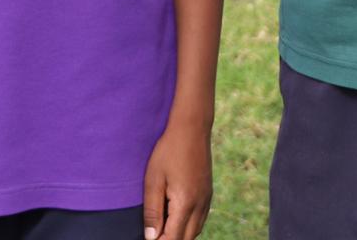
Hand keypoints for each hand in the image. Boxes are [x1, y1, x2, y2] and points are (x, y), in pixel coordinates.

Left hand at [142, 117, 211, 239]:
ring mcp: (206, 200)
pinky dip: (188, 227)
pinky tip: (176, 219)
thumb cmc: (168, 151)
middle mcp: (200, 205)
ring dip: (180, 235)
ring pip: (196, 231)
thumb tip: (151, 237)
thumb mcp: (153, 180)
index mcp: (185, 203)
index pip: (173, 238)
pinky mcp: (208, 194)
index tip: (147, 239)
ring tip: (162, 229)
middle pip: (187, 239)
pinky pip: (200, 220)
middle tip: (152, 235)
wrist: (191, 128)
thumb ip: (152, 211)